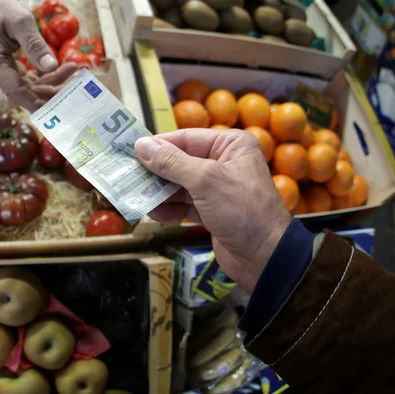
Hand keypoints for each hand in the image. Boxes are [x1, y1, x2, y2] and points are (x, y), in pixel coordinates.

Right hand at [0, 0, 77, 110]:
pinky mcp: (16, 71)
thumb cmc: (3, 11)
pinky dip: (52, 75)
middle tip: (76, 87)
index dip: (35, 102)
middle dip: (52, 92)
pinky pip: (36, 79)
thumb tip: (51, 66)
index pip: (14, 90)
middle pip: (27, 92)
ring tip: (75, 71)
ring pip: (34, 87)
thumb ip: (34, 44)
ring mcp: (8, 74)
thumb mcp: (20, 22)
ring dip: (56, 83)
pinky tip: (69, 68)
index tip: (55, 109)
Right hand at [135, 129, 291, 291]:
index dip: (158, 145)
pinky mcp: (213, 211)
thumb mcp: (205, 181)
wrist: (266, 257)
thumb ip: (172, 162)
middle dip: (156, 172)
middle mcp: (224, 162)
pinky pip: (184, 204)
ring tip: (137, 197)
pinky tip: (153, 213)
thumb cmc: (243, 211)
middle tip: (128, 177)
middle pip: (180, 161)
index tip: (130, 151)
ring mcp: (218, 188)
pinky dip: (169, 208)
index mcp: (230, 145)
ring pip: (179, 184)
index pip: (186, 138)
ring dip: (159, 193)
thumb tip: (142, 146)